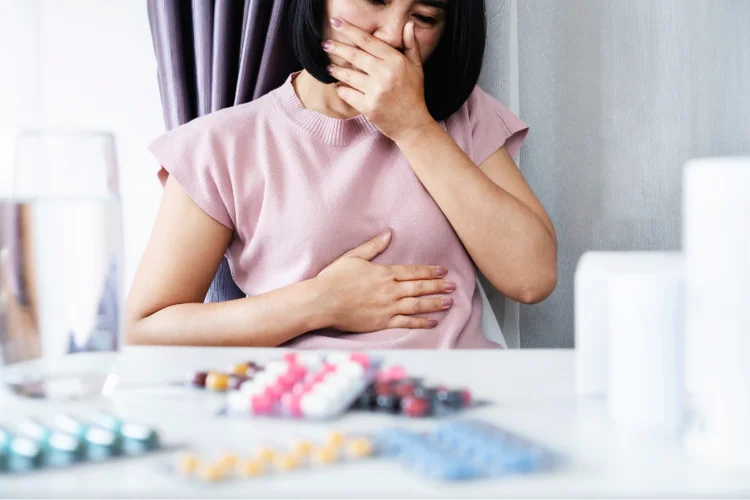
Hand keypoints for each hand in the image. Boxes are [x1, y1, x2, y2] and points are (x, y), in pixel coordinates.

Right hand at [314, 229, 455, 331]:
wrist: (322, 301)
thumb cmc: (334, 278)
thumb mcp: (353, 257)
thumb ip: (373, 246)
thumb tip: (388, 233)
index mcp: (384, 273)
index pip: (413, 271)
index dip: (430, 271)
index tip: (443, 271)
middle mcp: (390, 290)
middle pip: (420, 287)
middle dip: (438, 286)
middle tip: (453, 286)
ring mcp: (388, 307)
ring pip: (417, 305)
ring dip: (435, 303)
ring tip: (449, 302)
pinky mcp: (382, 322)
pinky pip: (407, 323)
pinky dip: (421, 322)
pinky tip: (433, 321)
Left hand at [323, 18, 435, 142]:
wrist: (412, 124)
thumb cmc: (413, 94)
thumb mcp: (417, 67)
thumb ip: (411, 45)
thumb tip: (408, 25)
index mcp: (395, 61)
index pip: (368, 41)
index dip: (350, 30)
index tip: (336, 23)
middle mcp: (385, 74)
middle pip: (354, 55)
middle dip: (337, 48)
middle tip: (325, 44)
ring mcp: (375, 91)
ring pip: (348, 75)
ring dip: (336, 70)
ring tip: (330, 66)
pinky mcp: (368, 107)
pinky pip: (348, 94)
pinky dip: (341, 89)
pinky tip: (339, 86)